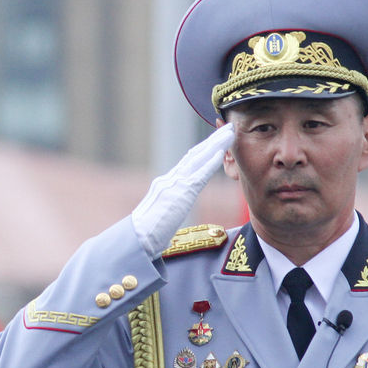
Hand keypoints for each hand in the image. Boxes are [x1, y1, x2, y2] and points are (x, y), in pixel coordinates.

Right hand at [131, 126, 234, 254]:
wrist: (137, 240)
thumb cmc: (146, 236)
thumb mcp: (160, 217)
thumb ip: (169, 209)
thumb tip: (173, 213)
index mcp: (165, 185)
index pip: (187, 163)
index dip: (202, 150)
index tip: (215, 140)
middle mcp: (169, 179)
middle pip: (194, 154)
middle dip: (212, 140)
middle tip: (227, 128)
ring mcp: (173, 184)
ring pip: (198, 158)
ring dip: (216, 144)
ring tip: (230, 132)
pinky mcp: (180, 193)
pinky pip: (199, 174)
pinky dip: (211, 162)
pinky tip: (221, 152)